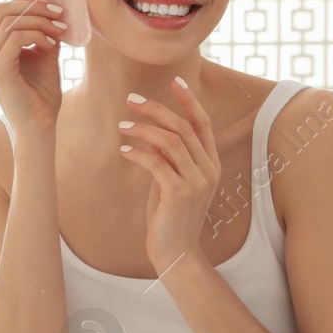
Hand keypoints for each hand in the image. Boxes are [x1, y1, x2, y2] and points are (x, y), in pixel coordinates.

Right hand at [0, 0, 66, 137]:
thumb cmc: (41, 94)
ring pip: (9, 21)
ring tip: (61, 28)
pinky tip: (50, 43)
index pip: (2, 13)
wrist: (41, 126)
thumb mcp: (43, 53)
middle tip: (60, 10)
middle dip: (34, 5)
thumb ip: (41, 30)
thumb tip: (50, 1)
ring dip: (40, 20)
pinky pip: (14, 36)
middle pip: (2, 11)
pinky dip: (36, 34)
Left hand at [117, 78, 221, 276]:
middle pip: (183, 127)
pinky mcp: (179, 193)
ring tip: (122, 126)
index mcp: (211, 164)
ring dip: (143, 129)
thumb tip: (150, 132)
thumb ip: (169, 157)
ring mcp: (197, 182)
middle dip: (156, 109)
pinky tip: (124, 150)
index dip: (189, 100)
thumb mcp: (171, 180)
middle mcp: (209, 170)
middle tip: (131, 99)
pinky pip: (157, 162)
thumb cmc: (170, 216)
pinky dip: (138, 152)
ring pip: (171, 141)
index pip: (203, 123)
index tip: (175, 80)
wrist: (176, 252)